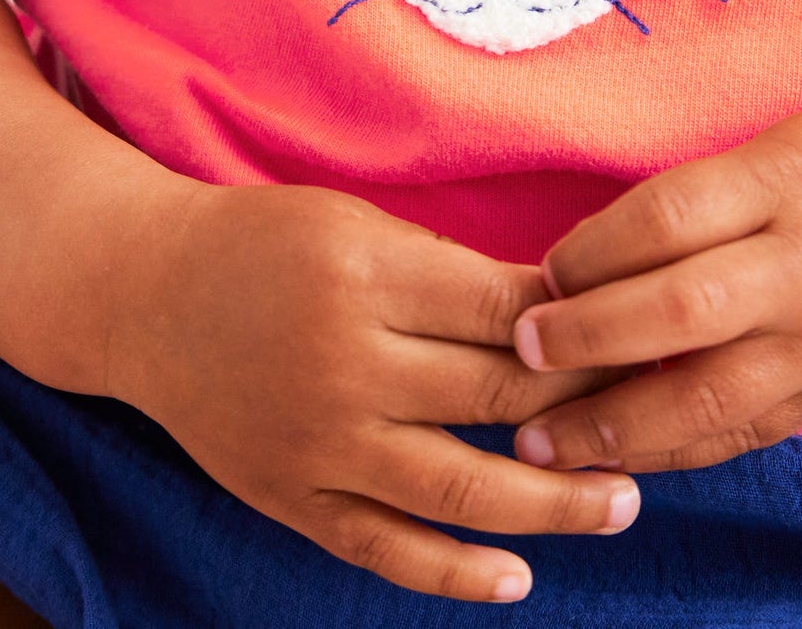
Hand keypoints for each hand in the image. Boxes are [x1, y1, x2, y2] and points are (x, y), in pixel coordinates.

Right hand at [104, 180, 640, 602]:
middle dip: (588, 406)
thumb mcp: (355, 224)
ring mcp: (318, 442)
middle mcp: (346, 364)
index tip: (638, 333)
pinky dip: (455, 573)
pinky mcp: (292, 498)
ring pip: (459, 489)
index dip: (580, 327)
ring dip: (553, 503)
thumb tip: (558, 309)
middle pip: (497, 396)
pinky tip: (518, 577)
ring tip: (623, 504)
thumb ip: (446, 271)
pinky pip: (385, 550)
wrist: (147, 296)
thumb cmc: (265, 244)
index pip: (504, 312)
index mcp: (366, 278)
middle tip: (655, 411)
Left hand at [508, 82, 801, 472]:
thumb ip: (691, 201)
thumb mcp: (774, 146)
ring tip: (541, 442)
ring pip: (712, 397)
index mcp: (783, 181)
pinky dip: (679, 451)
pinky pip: (750, 433)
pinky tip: (620, 460)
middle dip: (589, 338)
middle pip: (680, 311)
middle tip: (520, 352)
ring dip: (617, 424)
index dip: (592, 249)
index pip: (667, 217)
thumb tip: (579, 262)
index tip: (540, 272)